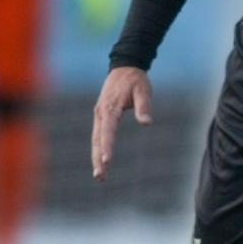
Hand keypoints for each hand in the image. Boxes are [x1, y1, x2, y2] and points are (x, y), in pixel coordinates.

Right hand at [91, 66, 152, 180]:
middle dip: (98, 159)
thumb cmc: (136, 80)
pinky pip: (98, 135)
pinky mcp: (101, 116)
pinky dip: (98, 149)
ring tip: (100, 176)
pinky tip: (101, 162)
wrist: (124, 67)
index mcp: (110, 107)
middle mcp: (101, 113)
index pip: (108, 131)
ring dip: (96, 157)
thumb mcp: (143, 90)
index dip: (107, 146)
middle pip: (98, 139)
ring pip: (96, 140)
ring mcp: (99, 115)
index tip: (107, 161)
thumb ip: (144, 107)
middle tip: (100, 176)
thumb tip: (147, 123)